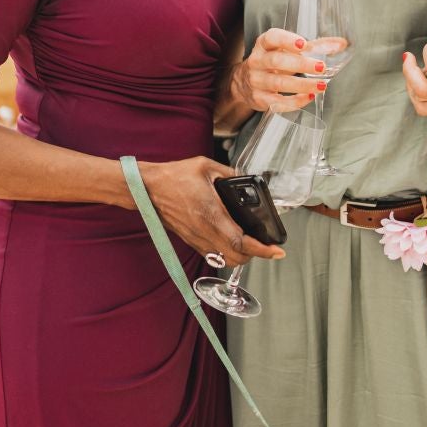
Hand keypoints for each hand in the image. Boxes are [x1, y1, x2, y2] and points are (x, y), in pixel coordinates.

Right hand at [138, 156, 285, 266]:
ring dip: (241, 256)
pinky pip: (213, 255)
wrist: (148, 188)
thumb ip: (229, 173)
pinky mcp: (191, 240)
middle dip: (255, 255)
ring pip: (225, 260)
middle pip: (236, 259)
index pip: (241, 242)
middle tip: (266, 244)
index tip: (277, 251)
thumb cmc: (175, 176)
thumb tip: (244, 178)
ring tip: (252, 244)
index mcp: (211, 215)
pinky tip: (232, 241)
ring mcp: (197, 239)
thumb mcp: (206, 166)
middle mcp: (205, 232)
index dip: (262, 250)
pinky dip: (227, 254)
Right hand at [230, 28, 333, 113]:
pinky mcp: (259, 99)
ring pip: (278, 83)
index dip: (287, 40)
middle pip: (276, 61)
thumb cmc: (273, 62)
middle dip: (300, 64)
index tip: (304, 44)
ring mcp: (256, 81)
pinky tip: (309, 97)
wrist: (243, 83)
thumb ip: (314, 46)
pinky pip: (277, 102)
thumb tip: (341, 43)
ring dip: (302, 84)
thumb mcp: (287, 51)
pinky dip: (294, 101)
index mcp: (264, 44)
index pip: (272, 38)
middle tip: (321, 67)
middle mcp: (257, 61)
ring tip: (322, 85)